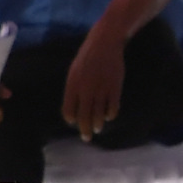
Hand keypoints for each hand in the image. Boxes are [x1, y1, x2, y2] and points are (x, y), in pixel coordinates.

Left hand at [62, 23, 127, 141]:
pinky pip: (112, 108)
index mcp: (72, 85)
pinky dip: (110, 115)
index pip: (68, 110)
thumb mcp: (74, 71)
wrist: (105, 44)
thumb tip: (74, 108)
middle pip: (84, 117)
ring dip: (97, 125)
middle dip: (84, 130)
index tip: (74, 122)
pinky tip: (108, 116)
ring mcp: (101, 90)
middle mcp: (85, 90)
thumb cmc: (87, 57)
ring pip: (98, 115)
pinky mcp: (114, 88)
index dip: (71, 119)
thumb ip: (73, 89)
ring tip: (97, 129)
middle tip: (86, 138)